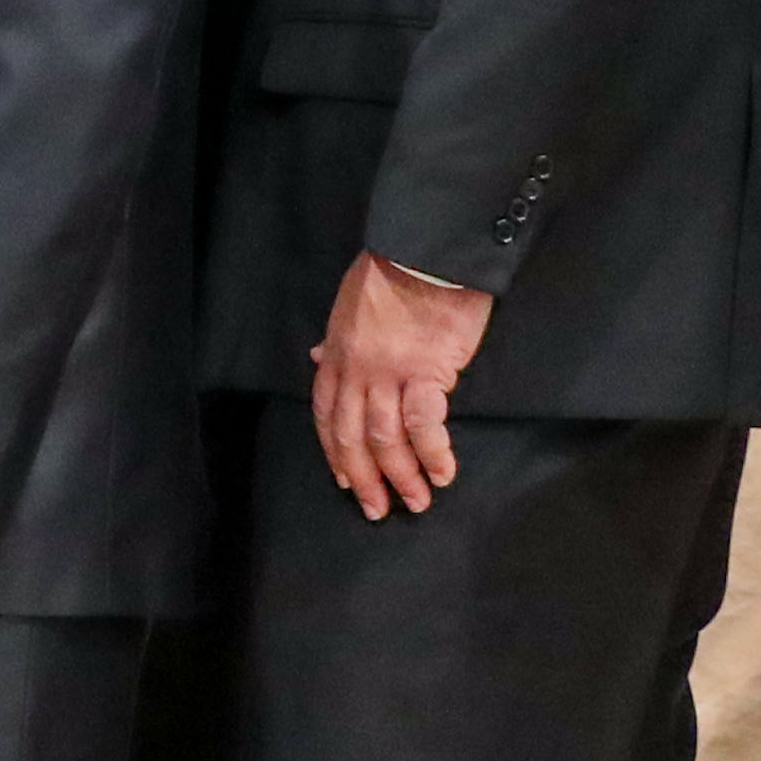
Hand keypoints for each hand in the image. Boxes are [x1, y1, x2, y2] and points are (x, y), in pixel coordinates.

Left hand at [309, 250, 495, 518]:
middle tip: (377, 509)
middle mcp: (356, 370)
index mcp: (336, 354)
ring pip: (384, 437)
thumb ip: (336, 339)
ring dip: (400, 476)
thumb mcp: (348, 305)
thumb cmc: (392, 271)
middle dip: (363, 478)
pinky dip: (432, 454)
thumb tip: (318, 357)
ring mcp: (388, 373)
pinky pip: (423, 424)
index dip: (333, 452)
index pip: (326, 413)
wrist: (424, 251)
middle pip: (351, 435)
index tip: (344, 480)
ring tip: (416, 502)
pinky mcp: (426, 371)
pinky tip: (443, 473)